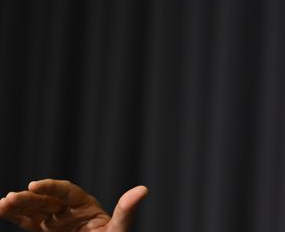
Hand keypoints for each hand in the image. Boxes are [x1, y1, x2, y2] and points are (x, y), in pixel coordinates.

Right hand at [0, 179, 147, 231]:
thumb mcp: (119, 230)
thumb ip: (126, 211)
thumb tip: (142, 190)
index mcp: (86, 205)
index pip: (66, 192)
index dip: (50, 187)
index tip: (34, 185)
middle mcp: (69, 211)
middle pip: (46, 201)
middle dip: (29, 199)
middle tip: (11, 198)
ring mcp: (55, 223)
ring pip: (34, 211)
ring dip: (18, 207)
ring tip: (2, 204)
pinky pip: (28, 223)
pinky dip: (15, 218)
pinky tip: (2, 211)